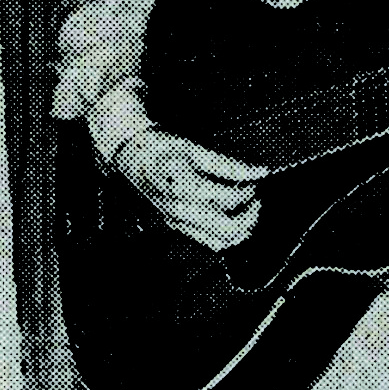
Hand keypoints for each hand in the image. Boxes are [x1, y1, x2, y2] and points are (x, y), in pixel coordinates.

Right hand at [108, 125, 262, 249]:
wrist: (130, 155)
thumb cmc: (156, 148)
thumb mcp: (192, 147)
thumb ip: (227, 163)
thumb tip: (258, 171)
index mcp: (182, 188)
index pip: (228, 198)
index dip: (248, 189)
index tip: (254, 179)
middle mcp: (178, 210)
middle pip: (228, 227)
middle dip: (250, 214)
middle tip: (255, 197)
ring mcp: (176, 222)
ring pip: (220, 241)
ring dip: (241, 228)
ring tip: (246, 208)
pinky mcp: (177, 227)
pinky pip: (208, 242)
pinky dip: (227, 235)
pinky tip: (232, 219)